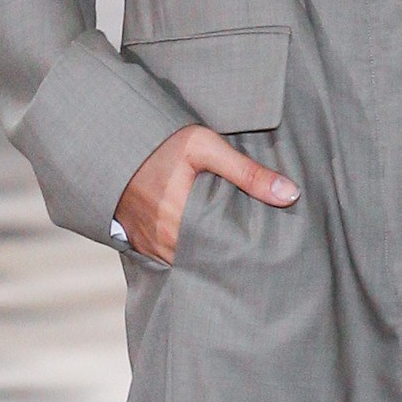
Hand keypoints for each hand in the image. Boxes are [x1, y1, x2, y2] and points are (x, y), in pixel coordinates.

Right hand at [114, 123, 297, 264]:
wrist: (110, 140)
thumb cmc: (159, 141)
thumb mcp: (205, 147)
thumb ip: (247, 172)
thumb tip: (290, 194)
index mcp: (179, 220)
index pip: (221, 254)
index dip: (241, 254)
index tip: (261, 252)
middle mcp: (161, 239)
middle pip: (203, 261)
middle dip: (225, 258)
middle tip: (251, 253)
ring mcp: (147, 243)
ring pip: (185, 262)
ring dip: (203, 257)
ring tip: (229, 250)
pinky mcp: (137, 241)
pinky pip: (166, 257)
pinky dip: (184, 253)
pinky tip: (200, 244)